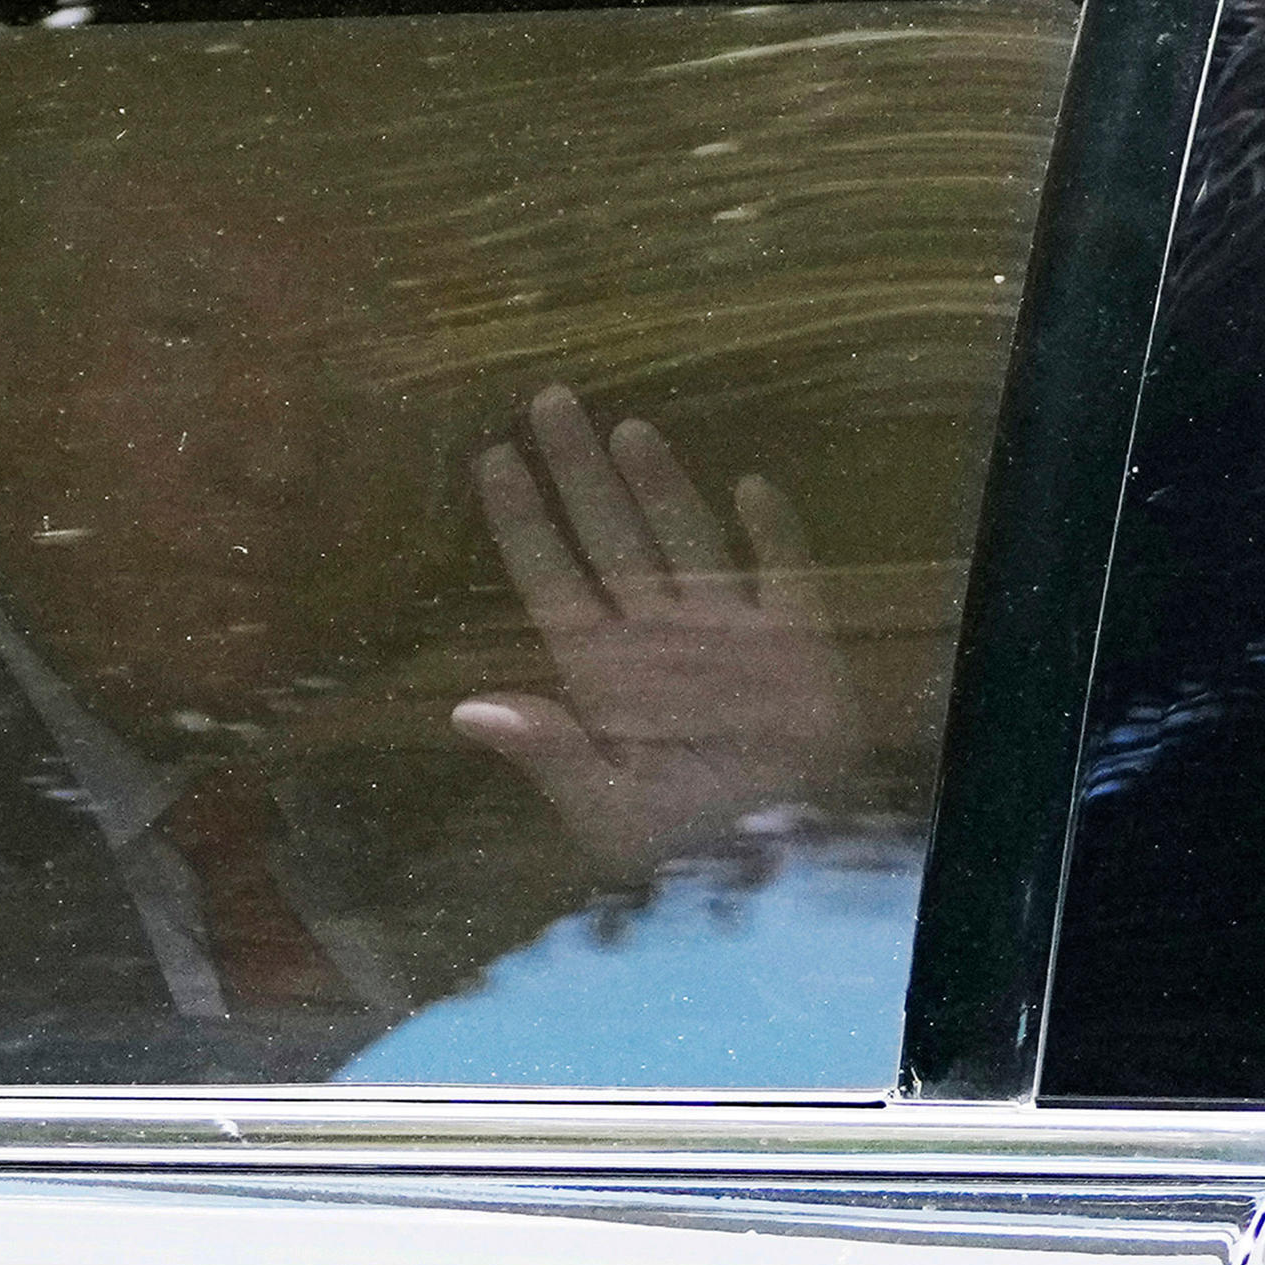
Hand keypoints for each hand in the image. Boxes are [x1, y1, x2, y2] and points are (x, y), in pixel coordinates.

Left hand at [455, 385, 869, 875]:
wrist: (785, 864)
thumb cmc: (689, 847)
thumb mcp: (609, 814)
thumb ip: (549, 754)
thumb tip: (467, 711)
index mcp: (606, 676)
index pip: (553, 582)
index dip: (523, 523)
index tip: (492, 461)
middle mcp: (659, 638)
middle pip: (610, 538)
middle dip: (577, 472)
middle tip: (547, 400)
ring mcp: (728, 632)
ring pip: (684, 538)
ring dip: (658, 484)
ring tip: (624, 428)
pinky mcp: (796, 641)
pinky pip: (783, 573)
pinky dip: (771, 533)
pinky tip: (750, 488)